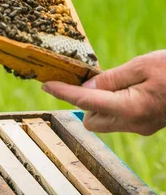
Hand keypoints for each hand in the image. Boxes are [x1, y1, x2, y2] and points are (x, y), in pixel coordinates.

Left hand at [41, 51, 165, 134]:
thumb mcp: (143, 66)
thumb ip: (112, 79)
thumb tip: (86, 89)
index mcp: (130, 108)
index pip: (86, 102)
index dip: (64, 92)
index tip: (46, 85)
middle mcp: (133, 124)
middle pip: (91, 120)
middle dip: (84, 103)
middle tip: (94, 80)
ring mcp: (141, 128)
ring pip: (105, 121)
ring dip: (100, 104)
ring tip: (117, 81)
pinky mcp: (148, 126)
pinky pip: (121, 118)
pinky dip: (115, 105)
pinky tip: (129, 88)